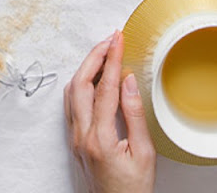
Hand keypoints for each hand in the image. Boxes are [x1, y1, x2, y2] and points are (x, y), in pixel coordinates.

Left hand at [65, 30, 156, 192]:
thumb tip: (128, 81)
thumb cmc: (133, 191)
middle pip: (80, 83)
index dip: (112, 58)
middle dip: (95, 56)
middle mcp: (81, 136)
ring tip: (105, 53)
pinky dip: (82, 83)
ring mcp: (75, 139)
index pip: (105, 87)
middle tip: (111, 40)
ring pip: (72, 92)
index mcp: (100, 138)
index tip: (118, 39)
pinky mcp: (74, 141)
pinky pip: (72, 104)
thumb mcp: (144, 154)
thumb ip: (135, 115)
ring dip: (87, 67)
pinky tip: (95, 78)